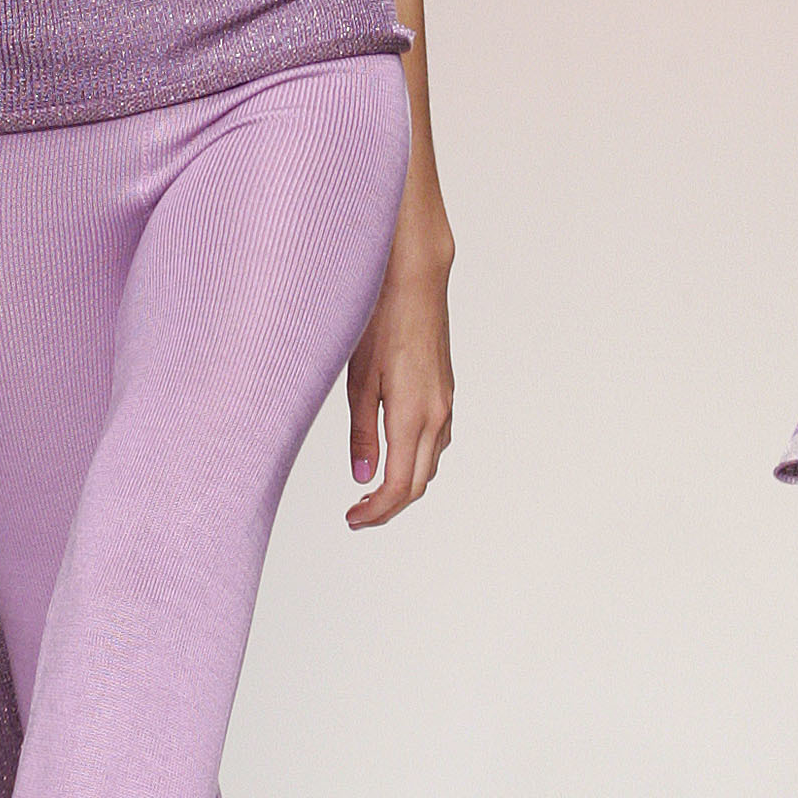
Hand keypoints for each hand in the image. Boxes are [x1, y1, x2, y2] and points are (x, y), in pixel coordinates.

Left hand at [345, 233, 453, 528]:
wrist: (414, 278)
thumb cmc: (380, 319)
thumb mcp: (358, 380)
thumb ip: (362, 433)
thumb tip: (363, 476)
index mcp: (413, 415)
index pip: (399, 485)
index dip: (376, 511)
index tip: (352, 519)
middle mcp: (437, 414)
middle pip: (419, 482)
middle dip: (389, 505)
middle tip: (357, 512)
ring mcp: (445, 402)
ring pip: (429, 462)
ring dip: (404, 483)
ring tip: (370, 489)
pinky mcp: (445, 390)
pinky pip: (436, 440)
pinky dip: (416, 458)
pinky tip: (393, 452)